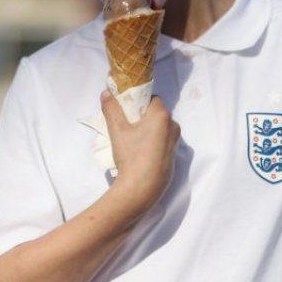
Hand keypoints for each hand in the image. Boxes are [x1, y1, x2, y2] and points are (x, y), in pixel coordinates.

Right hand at [100, 91, 179, 216]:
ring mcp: (175, 143)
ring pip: (161, 128)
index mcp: (162, 116)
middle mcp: (173, 127)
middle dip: (143, 115)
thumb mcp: (117, 130)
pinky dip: (153, 141)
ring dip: (148, 128)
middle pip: (157, 113)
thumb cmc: (131, 156)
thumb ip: (111, 109)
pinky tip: (140, 151)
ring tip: (132, 138)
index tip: (127, 109)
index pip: (153, 98)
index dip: (140, 100)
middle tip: (126, 123)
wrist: (141, 188)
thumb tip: (106, 93)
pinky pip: (163, 141)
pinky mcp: (173, 156)